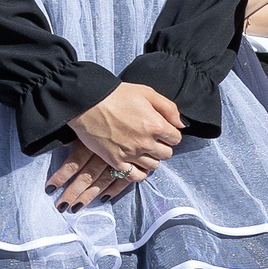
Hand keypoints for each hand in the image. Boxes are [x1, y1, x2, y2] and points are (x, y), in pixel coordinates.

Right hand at [51, 83, 182, 207]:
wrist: (86, 102)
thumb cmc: (116, 94)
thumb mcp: (147, 92)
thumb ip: (169, 108)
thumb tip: (181, 125)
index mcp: (156, 125)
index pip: (176, 138)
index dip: (169, 134)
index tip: (160, 130)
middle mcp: (146, 142)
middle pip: (166, 154)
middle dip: (161, 146)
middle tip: (150, 140)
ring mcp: (130, 153)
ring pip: (153, 165)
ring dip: (150, 159)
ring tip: (141, 151)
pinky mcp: (115, 160)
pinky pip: (134, 175)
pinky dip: (138, 173)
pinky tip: (135, 165)